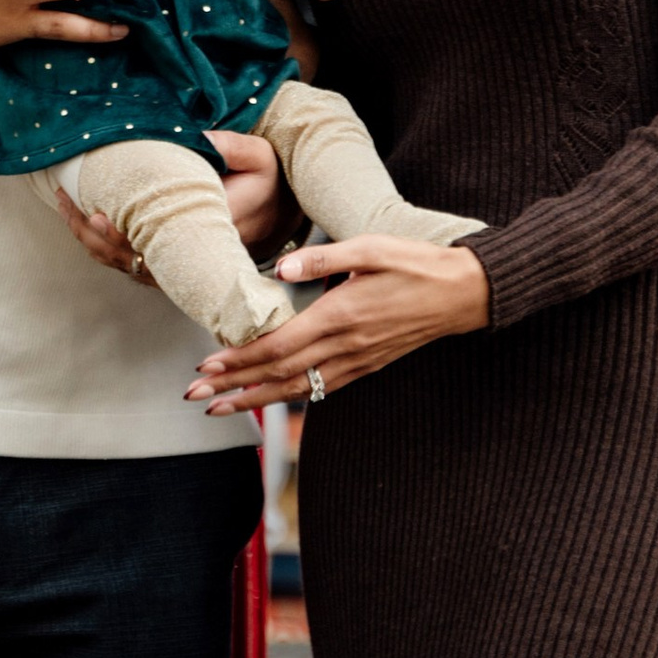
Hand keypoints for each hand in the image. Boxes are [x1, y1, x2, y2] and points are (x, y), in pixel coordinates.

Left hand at [47, 126, 289, 286]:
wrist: (281, 215)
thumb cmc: (268, 182)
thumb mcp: (260, 156)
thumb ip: (232, 146)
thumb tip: (199, 136)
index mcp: (210, 229)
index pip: (157, 242)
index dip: (122, 236)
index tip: (98, 214)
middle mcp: (193, 255)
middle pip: (133, 259)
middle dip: (95, 237)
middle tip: (69, 204)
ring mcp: (182, 265)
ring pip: (128, 265)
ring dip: (92, 242)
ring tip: (66, 207)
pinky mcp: (175, 264)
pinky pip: (133, 266)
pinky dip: (104, 249)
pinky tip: (83, 222)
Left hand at [184, 235, 490, 414]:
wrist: (462, 293)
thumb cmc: (415, 263)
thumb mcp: (370, 248)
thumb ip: (322, 260)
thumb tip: (281, 270)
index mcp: (340, 316)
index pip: (277, 347)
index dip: (238, 361)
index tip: (206, 369)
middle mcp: (345, 346)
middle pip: (279, 375)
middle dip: (234, 388)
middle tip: (195, 399)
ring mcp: (358, 361)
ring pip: (298, 389)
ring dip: (256, 400)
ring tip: (222, 409)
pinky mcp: (368, 365)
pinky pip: (322, 388)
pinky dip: (291, 396)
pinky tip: (273, 398)